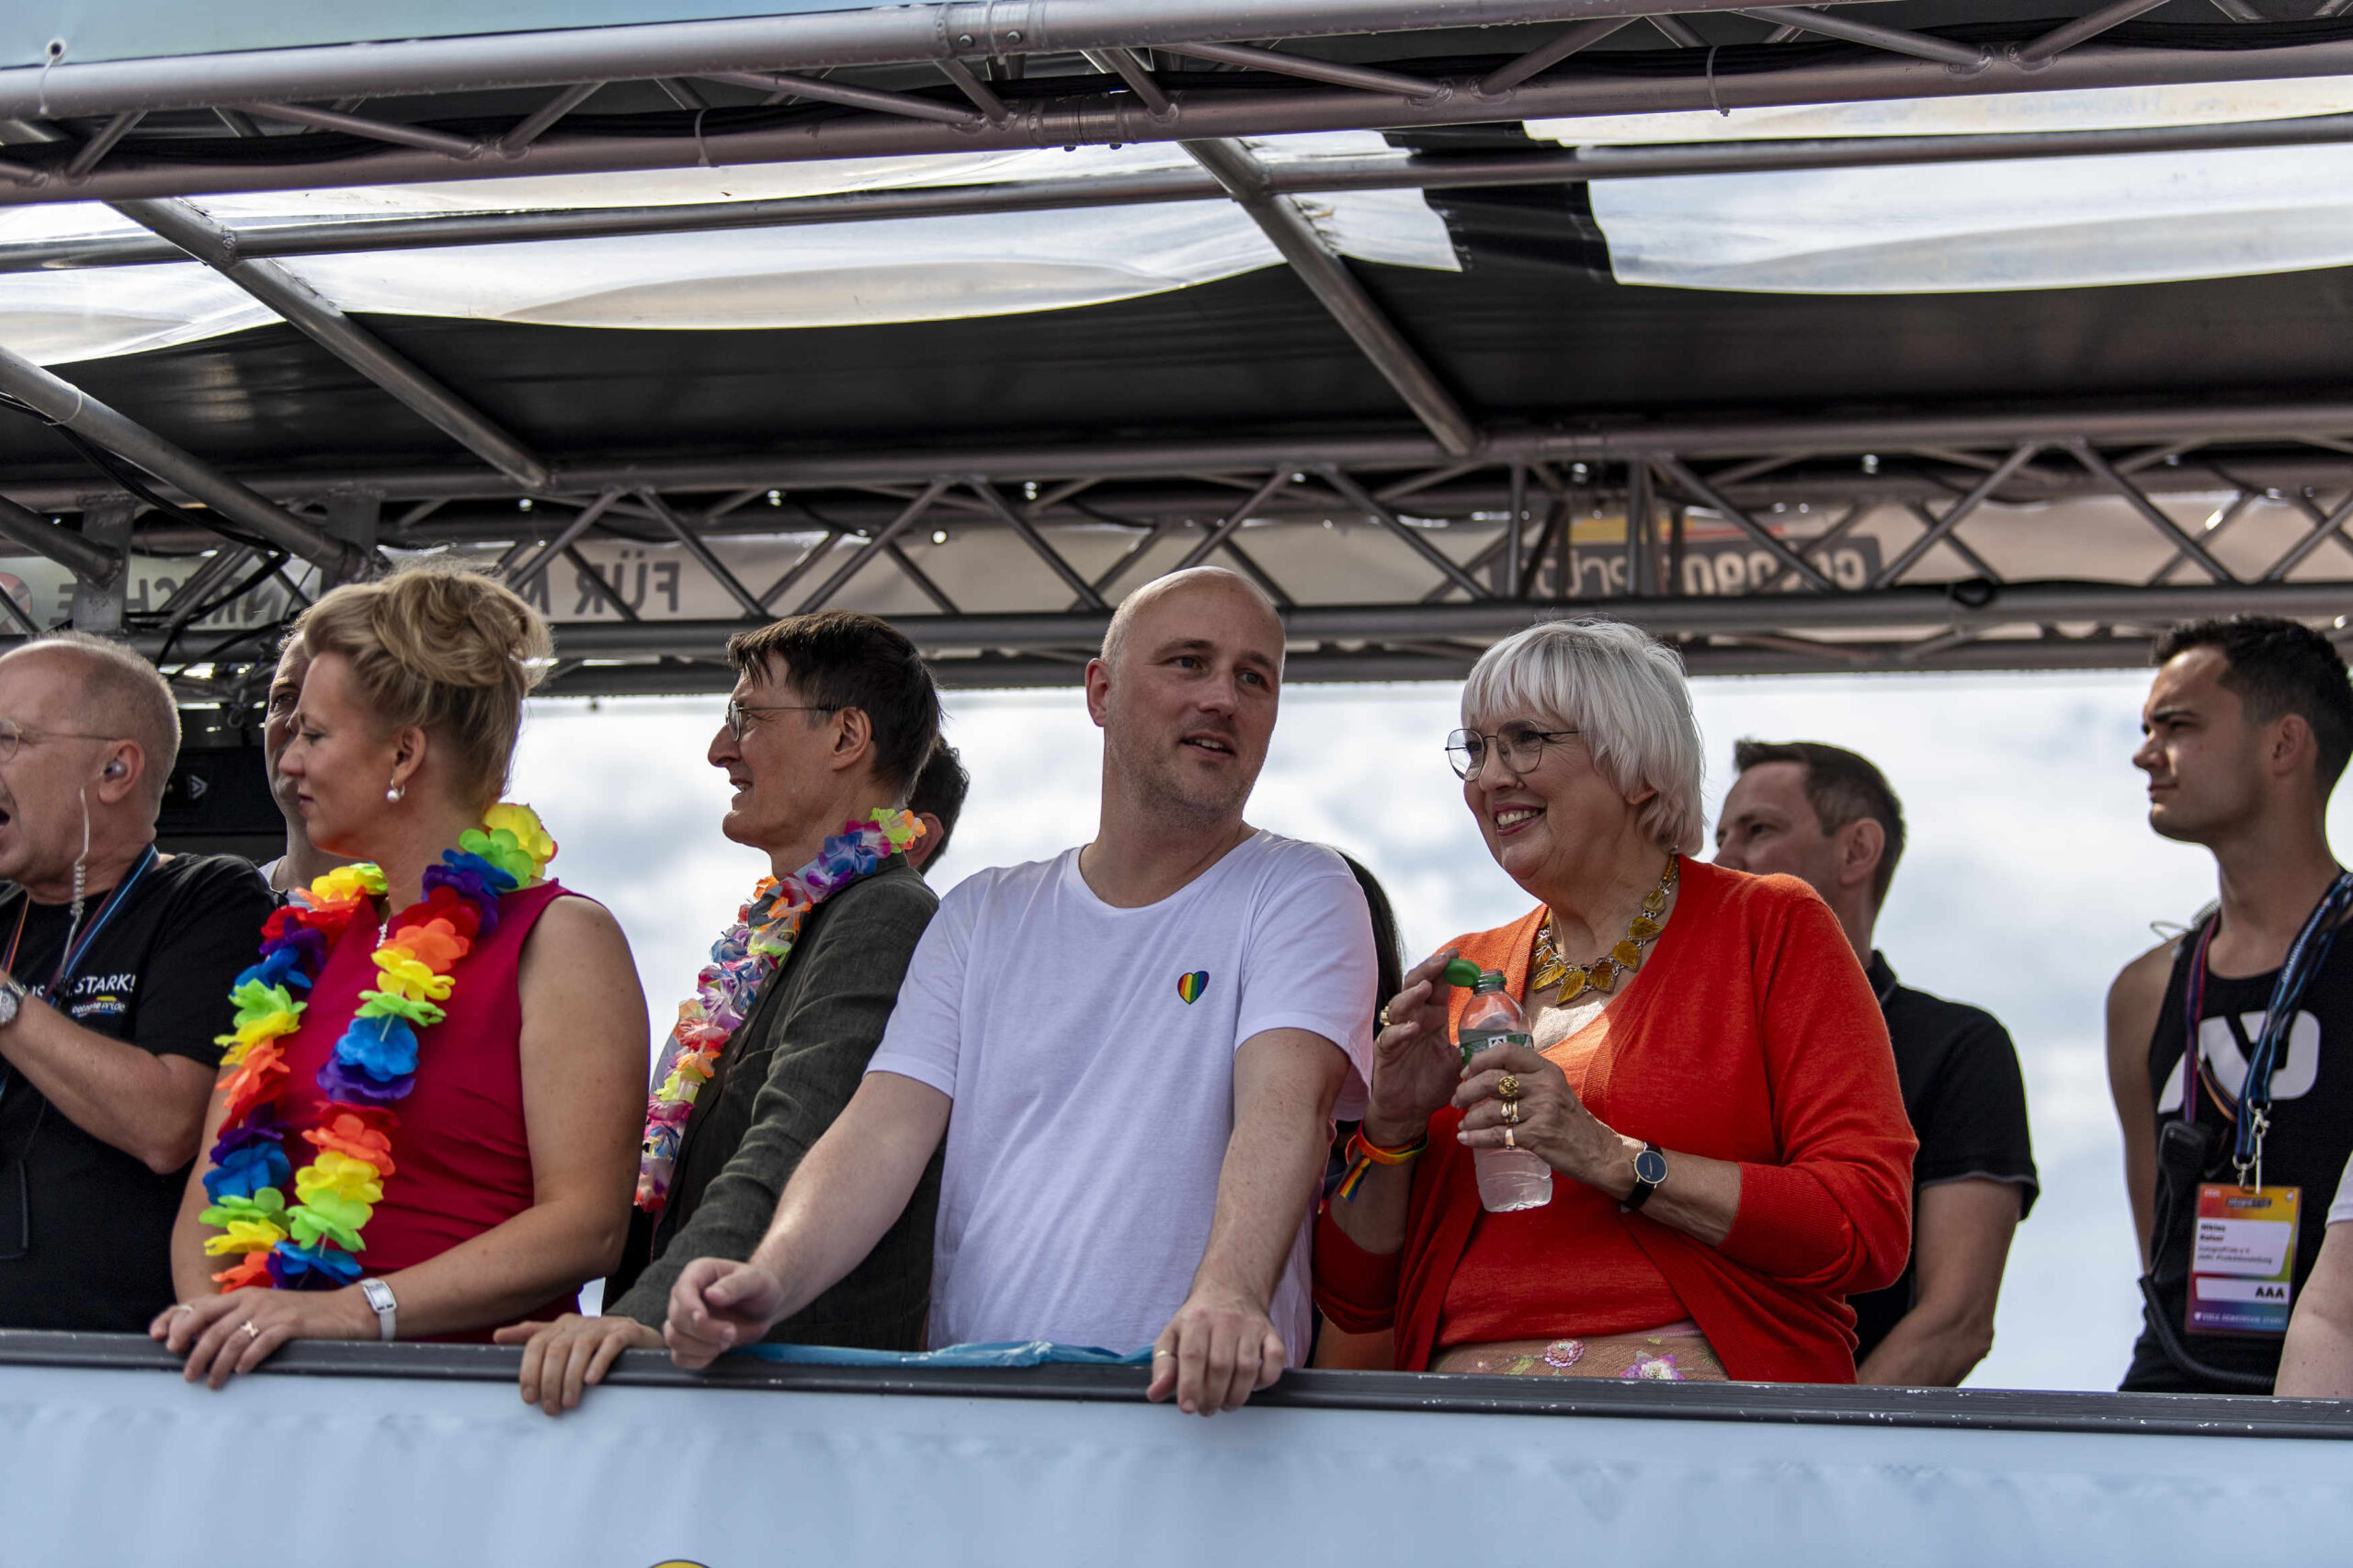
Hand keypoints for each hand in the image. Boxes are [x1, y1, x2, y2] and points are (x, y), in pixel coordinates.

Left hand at [147, 1286, 371, 1388]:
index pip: (198, 1304)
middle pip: (210, 1325)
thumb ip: (238, 1321)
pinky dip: (248, 1358)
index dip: (174, 1320)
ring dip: (217, 1364)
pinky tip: (242, 1371)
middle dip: (191, 1350)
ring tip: (211, 1383)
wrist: (347, 1311)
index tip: (156, 1338)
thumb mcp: (266, 1312)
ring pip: (232, 1338)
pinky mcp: (291, 1324)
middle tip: (185, 1373)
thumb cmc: (303, 1316)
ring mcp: (272, 1311)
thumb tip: (203, 1343)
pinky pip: (261, 1342)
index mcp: (243, 1295)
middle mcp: (253, 1299)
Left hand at [494, 1313, 662, 1414]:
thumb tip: (497, 1336)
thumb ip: (532, 1337)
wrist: (638, 1338)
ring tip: (569, 1403)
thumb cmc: (596, 1344)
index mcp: (562, 1326)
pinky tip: (592, 1381)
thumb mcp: (563, 1339)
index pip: (536, 1344)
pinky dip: (599, 1363)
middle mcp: (580, 1323)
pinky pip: (610, 1345)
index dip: (529, 1371)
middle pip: (556, 1349)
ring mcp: (604, 1326)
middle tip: (550, 1409)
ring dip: (571, 1378)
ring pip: (580, 1348)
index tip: (528, 1397)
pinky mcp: (626, 1332)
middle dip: (549, 1381)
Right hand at [663, 1255, 785, 1369]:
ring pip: (674, 1339)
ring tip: (727, 1341)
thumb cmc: (760, 1288)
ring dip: (701, 1347)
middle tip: (732, 1332)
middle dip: (705, 1331)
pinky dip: (698, 1359)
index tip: (703, 1318)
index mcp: (698, 1273)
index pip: (682, 1290)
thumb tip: (711, 1295)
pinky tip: (717, 1351)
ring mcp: (684, 1319)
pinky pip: (680, 1357)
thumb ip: (735, 1285)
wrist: (764, 1308)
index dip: (689, 1306)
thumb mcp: (755, 1280)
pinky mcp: (688, 1340)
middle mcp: (686, 1295)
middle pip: (677, 1319)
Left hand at [1146, 1279, 1285, 1416]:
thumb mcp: (1172, 1336)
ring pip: (1248, 1368)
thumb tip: (1155, 1394)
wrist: (1230, 1288)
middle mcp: (1225, 1320)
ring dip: (1236, 1395)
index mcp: (1196, 1319)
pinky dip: (1265, 1380)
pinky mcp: (1271, 1332)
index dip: (1190, 1385)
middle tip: (1207, 1409)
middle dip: (1213, 1397)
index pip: (1192, 1355)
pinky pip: (1276, 1360)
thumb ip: (1163, 1366)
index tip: (1188, 1408)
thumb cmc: (1198, 1319)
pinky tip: (1251, 1387)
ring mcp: (1251, 1326)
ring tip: (1225, 1404)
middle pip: (1221, 1366)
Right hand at [1364, 948, 1465, 1143]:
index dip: (1444, 968)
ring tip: (1425, 987)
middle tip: (1444, 960)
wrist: (1410, 1112)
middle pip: (1415, 986)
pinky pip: (1389, 1038)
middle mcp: (1413, 1021)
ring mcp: (1397, 1036)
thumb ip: (1472, 1043)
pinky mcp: (1385, 1054)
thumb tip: (1502, 1033)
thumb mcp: (1459, 1061)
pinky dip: (1400, 1031)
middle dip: (1429, 971)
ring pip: (1399, 1007)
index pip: (1435, 985)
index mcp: (1431, 1018)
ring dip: (1412, 995)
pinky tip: (1412, 1027)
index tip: (1457, 954)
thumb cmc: (1432, 1083)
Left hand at [1455, 1041, 1634, 1195]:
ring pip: (1491, 1110)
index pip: (1506, 1052)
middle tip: (1458, 1101)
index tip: (1466, 1072)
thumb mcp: (1554, 1089)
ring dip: (1470, 1118)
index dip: (1480, 1060)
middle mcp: (1545, 1085)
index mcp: (1547, 1069)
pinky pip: (1497, 1135)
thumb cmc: (1569, 1120)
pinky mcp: (1538, 1135)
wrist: (1598, 1151)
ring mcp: (1542, 1110)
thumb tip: (1483, 1077)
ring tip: (1464, 1124)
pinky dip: (1476, 1138)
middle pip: (1492, 1080)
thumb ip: (1527, 1079)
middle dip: (1467, 1091)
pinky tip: (1466, 1139)